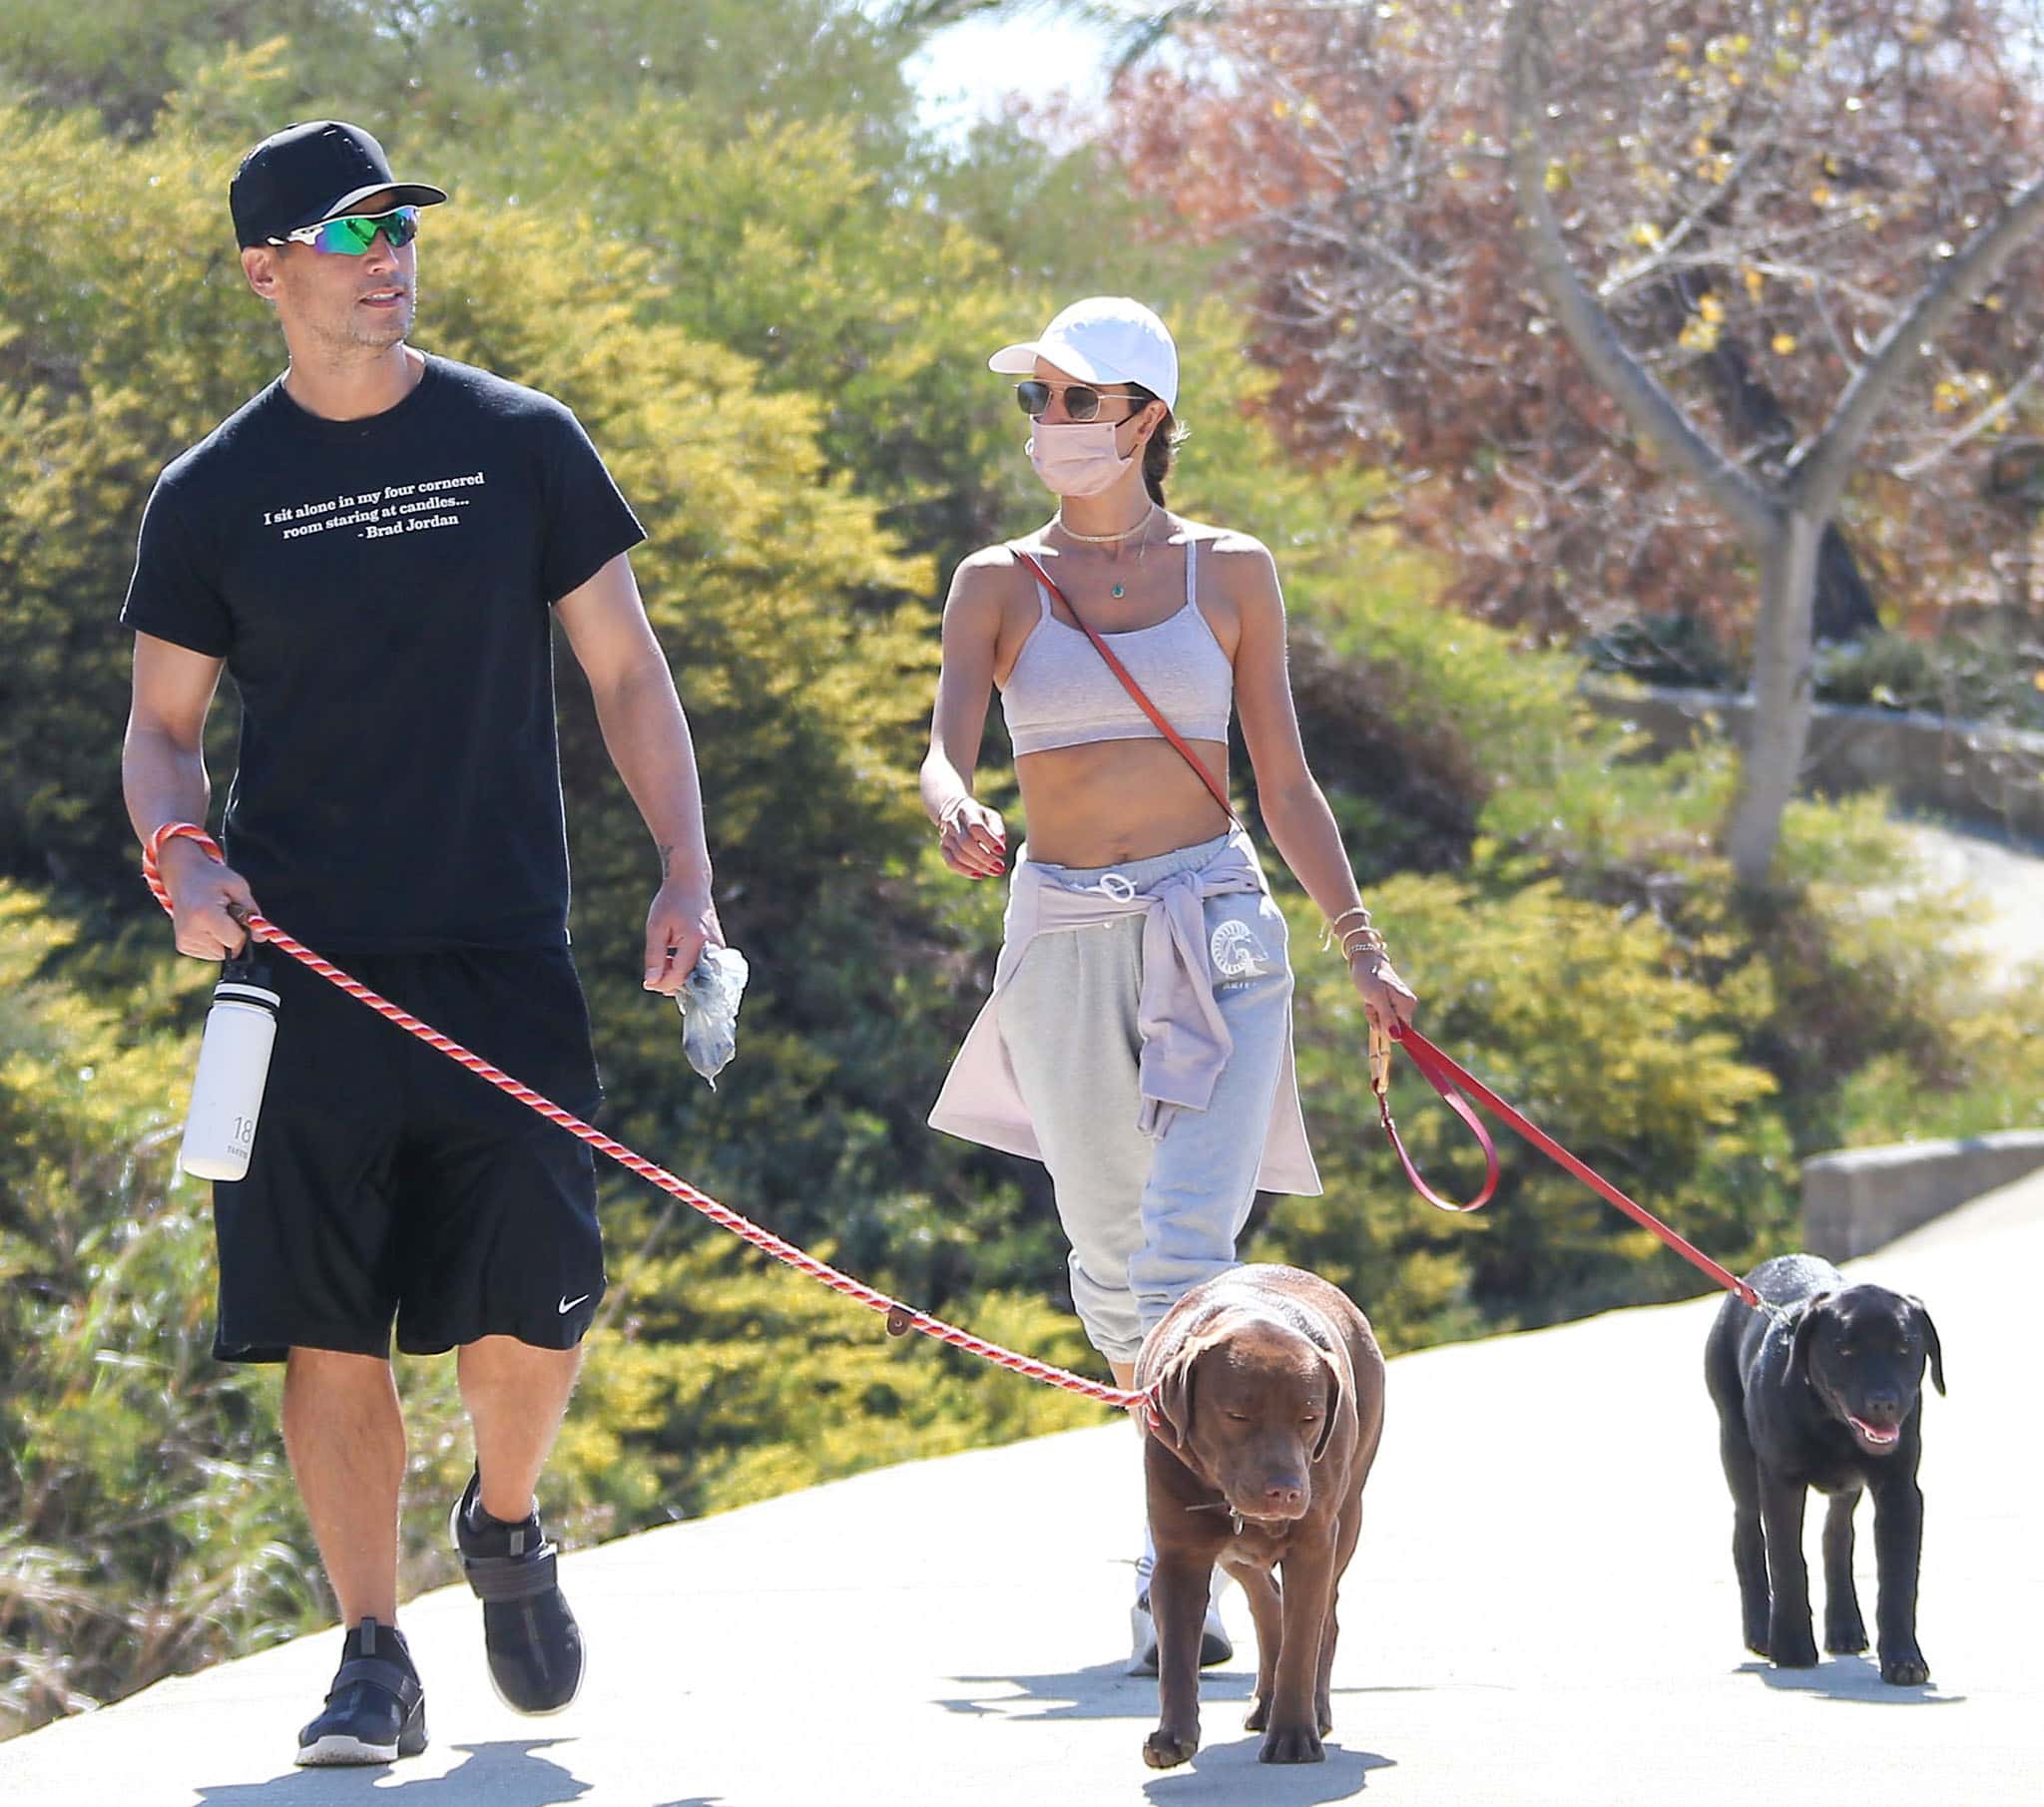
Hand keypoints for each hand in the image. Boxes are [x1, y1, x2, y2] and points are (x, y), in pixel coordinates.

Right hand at [158, 838, 256, 959]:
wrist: (183, 875)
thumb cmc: (213, 879)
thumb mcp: (238, 886)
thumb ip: (251, 911)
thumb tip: (261, 938)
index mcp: (204, 915)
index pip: (236, 941)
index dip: (244, 930)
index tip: (238, 913)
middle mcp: (190, 932)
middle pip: (230, 951)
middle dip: (235, 936)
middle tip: (226, 913)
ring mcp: (184, 941)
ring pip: (221, 954)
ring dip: (225, 939)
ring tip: (215, 916)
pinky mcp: (183, 946)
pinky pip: (211, 953)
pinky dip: (215, 941)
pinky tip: (208, 924)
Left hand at [643, 877, 722, 992]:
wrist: (691, 883)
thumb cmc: (671, 902)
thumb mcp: (656, 928)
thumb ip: (654, 957)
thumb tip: (651, 983)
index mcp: (696, 941)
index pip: (679, 976)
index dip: (661, 984)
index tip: (647, 982)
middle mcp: (712, 947)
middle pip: (692, 980)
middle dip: (671, 982)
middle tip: (654, 969)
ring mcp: (718, 948)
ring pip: (699, 977)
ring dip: (679, 975)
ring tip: (664, 958)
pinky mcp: (719, 948)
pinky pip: (704, 968)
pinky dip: (688, 968)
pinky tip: (675, 957)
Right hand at [937, 798, 1006, 880]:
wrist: (954, 813)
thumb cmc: (979, 817)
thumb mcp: (990, 816)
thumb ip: (997, 826)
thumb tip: (1001, 840)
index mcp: (966, 810)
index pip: (975, 827)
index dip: (989, 840)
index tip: (1002, 851)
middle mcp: (952, 823)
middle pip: (966, 843)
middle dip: (985, 858)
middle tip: (1001, 867)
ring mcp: (946, 836)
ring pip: (959, 855)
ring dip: (978, 866)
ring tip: (995, 872)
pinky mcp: (943, 848)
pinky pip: (951, 863)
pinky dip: (965, 871)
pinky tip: (980, 875)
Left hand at [1350, 950, 1417, 1037]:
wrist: (1364, 961)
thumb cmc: (1370, 977)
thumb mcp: (1376, 998)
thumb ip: (1387, 1018)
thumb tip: (1396, 1037)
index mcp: (1408, 1004)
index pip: (1402, 1031)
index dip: (1387, 1029)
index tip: (1378, 1016)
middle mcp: (1408, 1005)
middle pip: (1391, 1028)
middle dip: (1377, 1020)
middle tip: (1371, 1003)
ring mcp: (1400, 1005)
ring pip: (1384, 1023)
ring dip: (1373, 1015)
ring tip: (1370, 1000)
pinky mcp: (1392, 1005)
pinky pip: (1381, 1017)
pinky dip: (1372, 1011)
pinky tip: (1369, 1001)